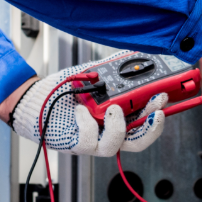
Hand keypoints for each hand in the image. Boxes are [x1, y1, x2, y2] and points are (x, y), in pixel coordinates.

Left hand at [11, 57, 167, 155]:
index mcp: (116, 118)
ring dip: (119, 126)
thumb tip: (134, 56)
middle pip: (138, 141)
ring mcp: (92, 140)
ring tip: (113, 108)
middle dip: (151, 128)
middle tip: (156, 109)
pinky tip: (82, 109)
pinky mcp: (74, 144)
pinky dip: (88, 123)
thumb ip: (113, 69)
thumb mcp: (93, 75)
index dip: (158, 114)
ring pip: (115, 145)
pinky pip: (88, 140)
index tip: (164, 97)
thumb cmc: (65, 89)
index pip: (144, 122)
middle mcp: (106, 132)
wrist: (36, 98)